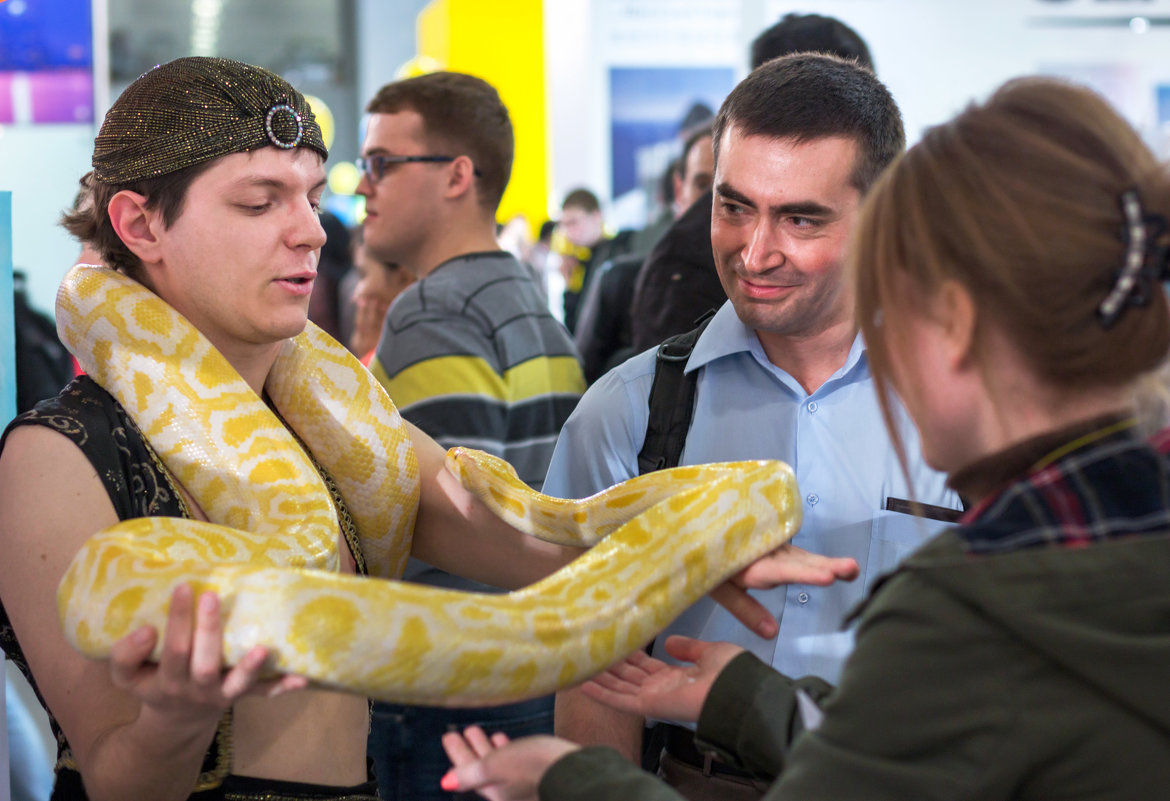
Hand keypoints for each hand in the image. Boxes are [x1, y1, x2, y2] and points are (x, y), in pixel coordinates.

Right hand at [109, 584, 306, 731]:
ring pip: (237, 684)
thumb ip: (126, 655)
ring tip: (262, 648)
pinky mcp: (243, 696)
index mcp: (167, 681)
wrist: (177, 721)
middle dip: (207, 631)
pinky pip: (264, 694)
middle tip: (211, 595)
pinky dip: (283, 686)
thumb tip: (146, 630)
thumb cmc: (154, 683)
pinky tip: (302, 676)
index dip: (176, 621)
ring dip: (250, 668)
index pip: (172, 650)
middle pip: (204, 664)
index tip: (182, 587)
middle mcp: (197, 689)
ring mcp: (223, 694)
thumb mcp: (127, 677)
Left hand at [441, 726, 579, 800]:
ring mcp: (521, 783)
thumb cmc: (533, 767)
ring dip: (485, 747)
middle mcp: (506, 790)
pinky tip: (503, 738)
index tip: (448, 735)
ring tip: (478, 731)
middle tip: (457, 731)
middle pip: (480, 767)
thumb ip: (470, 774)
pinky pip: (512, 761)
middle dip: (469, 749)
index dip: (457, 753)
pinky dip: (504, 750)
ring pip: (496, 763)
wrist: (574, 772)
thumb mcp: (495, 767)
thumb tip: (445, 782)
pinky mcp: (536, 773)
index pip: (466, 771)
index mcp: (493, 790)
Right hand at [580, 636, 742, 723]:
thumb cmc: (730, 673)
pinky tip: (581, 684)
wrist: (738, 691)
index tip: (614, 640)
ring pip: (618, 686)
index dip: (629, 653)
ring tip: (577, 662)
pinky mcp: (649, 707)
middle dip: (609, 662)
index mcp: (676, 677)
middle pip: (628, 675)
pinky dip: (600, 693)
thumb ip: (688, 648)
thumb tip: (668, 642)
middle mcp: (661, 688)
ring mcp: (653, 698)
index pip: (645, 665)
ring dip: (599, 676)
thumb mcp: (709, 652)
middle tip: (588, 646)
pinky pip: (619, 700)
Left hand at [710, 544, 858, 637]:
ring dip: (827, 563)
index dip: (805, 574)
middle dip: (827, 566)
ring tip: (850, 569)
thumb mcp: (719, 589)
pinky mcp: (776, 542)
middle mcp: (766, 552)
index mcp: (750, 565)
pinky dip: (815, 561)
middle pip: (799, 561)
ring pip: (802, 556)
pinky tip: (835, 567)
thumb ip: (746, 610)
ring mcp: (773, 545)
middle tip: (852, 569)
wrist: (700, 527)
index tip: (829, 576)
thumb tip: (773, 633)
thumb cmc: (707, 562)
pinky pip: (797, 553)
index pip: (781, 571)